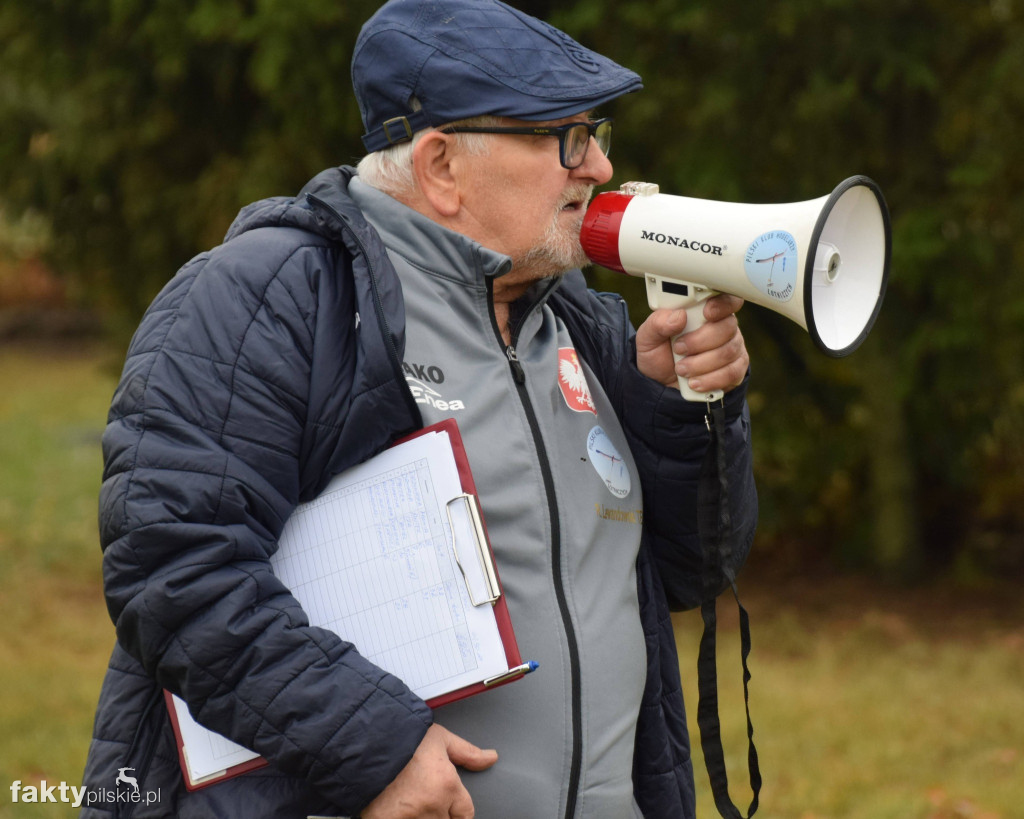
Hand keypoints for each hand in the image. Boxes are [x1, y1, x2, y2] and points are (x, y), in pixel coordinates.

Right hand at [361, 724, 497, 818]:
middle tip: (428, 798)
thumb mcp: (439, 739)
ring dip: (423, 817)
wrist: (362, 742)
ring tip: (412, 801)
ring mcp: (408, 818)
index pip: (466, 814)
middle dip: (441, 813)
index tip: (451, 806)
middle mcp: (431, 807)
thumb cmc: (400, 738)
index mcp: (447, 786)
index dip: (459, 810)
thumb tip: (491, 757)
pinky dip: (403, 818)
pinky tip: (399, 808)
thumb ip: (467, 752)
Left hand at [635, 294, 748, 394]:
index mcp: (705, 311)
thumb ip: (658, 323)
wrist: (661, 383)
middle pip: (727, 327)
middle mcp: (723, 327)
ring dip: (701, 364)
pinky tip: (694, 382)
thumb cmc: (658, 354)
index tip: (707, 313)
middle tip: (678, 349)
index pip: (726, 299)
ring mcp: (732, 348)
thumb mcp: (648, 337)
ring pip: (728, 352)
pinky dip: (710, 379)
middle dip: (700, 341)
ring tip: (681, 369)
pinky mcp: (735, 370)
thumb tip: (678, 316)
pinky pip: (732, 373)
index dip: (722, 304)